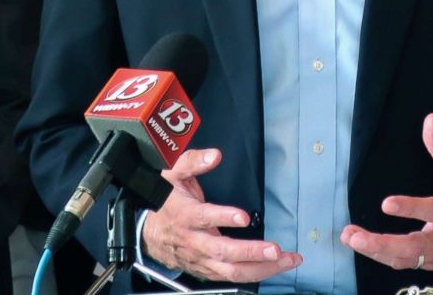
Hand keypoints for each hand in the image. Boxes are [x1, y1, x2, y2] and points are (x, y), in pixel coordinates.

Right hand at [142, 148, 301, 281]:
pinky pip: (233, 277)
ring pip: (232, 271)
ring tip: (285, 260)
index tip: (243, 217)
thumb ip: (193, 162)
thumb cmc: (164, 202)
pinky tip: (274, 267)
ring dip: (261, 267)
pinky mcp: (207, 270)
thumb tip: (214, 155)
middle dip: (252, 252)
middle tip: (275, 249)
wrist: (147, 233)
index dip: (223, 218)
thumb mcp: (173, 174)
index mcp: (186, 215)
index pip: (204, 218)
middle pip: (223, 252)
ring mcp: (202, 259)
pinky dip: (255, 274)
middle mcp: (195, 241)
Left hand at [341, 113, 432, 272]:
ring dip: (375, 251)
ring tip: (351, 237)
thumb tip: (430, 121)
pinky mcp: (432, 263)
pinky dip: (383, 256)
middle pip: (412, 246)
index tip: (387, 204)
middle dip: (381, 243)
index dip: (410, 209)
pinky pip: (406, 263)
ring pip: (405, 259)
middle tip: (356, 235)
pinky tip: (364, 246)